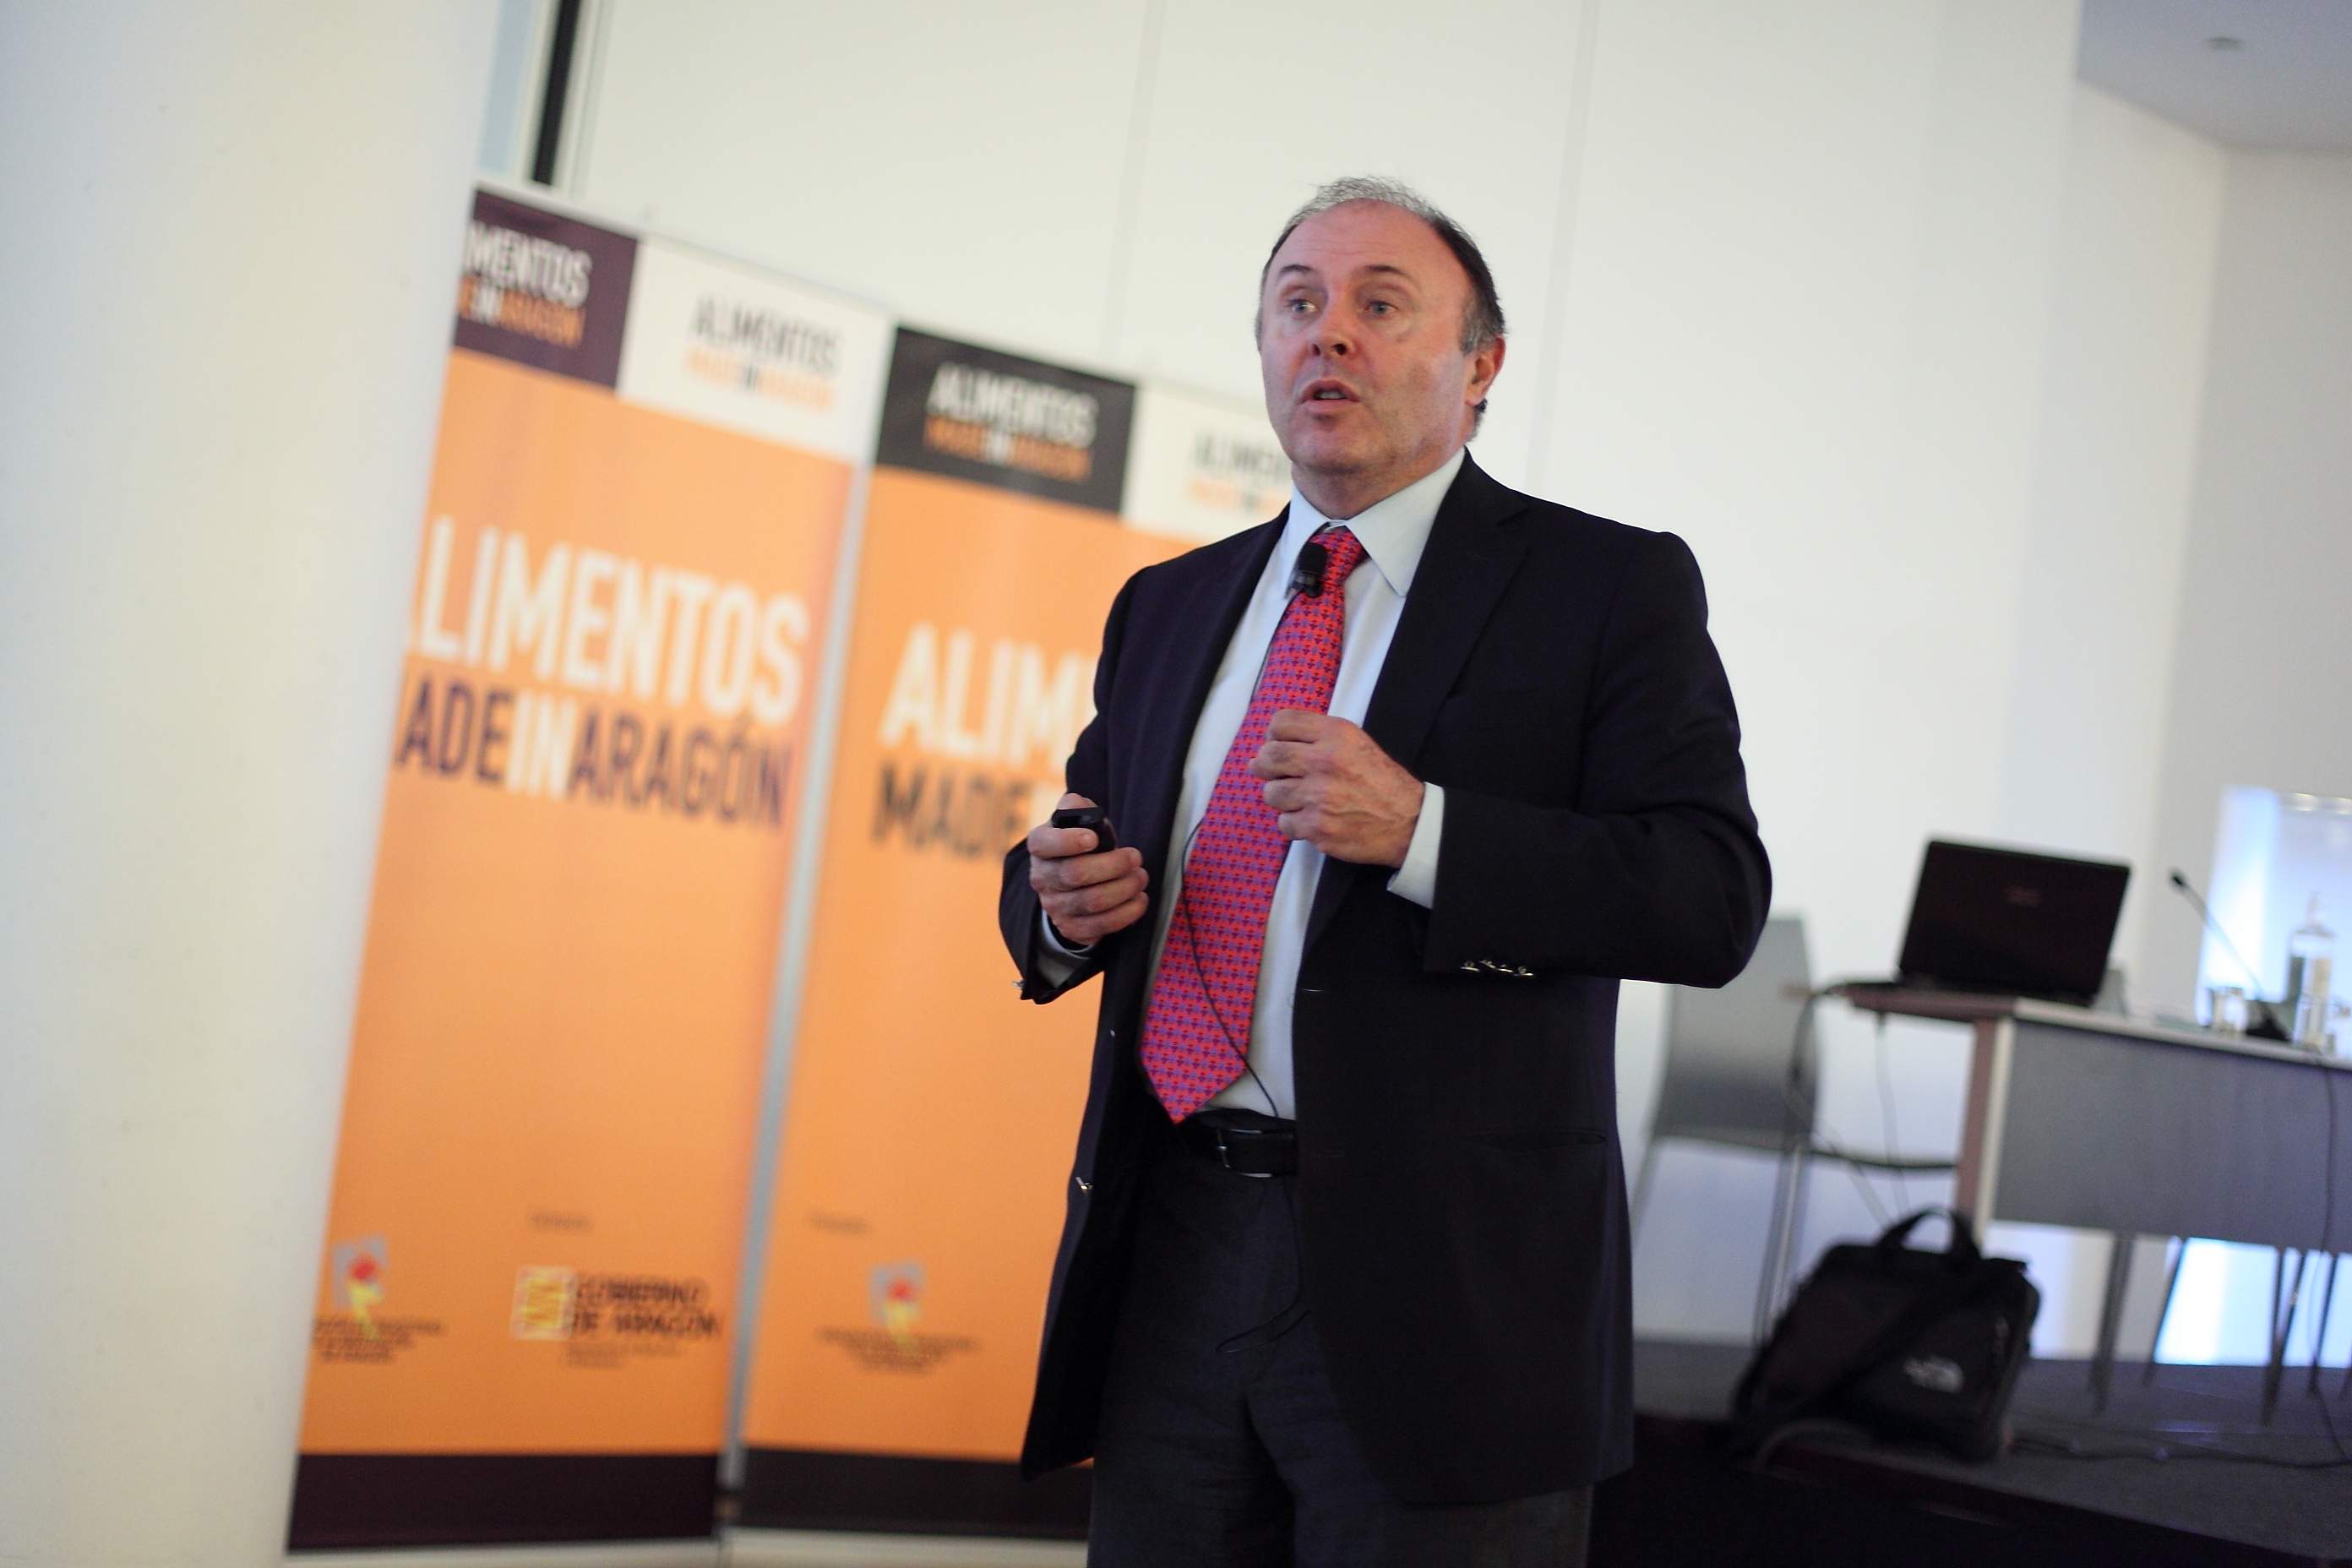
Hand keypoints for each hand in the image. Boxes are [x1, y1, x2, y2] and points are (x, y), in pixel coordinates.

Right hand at [1027, 793, 1148, 944]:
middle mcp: (1041, 878)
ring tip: (1140, 877)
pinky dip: (1126, 913)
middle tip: (1136, 857)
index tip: (1094, 839)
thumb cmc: (1081, 844)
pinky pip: (1101, 925)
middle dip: (1113, 865)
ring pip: (1092, 901)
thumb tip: (1078, 806)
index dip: (1068, 842)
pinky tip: (1139, 900)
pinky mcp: (1071, 928)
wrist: (1073, 882)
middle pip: (1075, 874)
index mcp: (1040, 846)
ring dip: (1124, 888)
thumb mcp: (1076, 820)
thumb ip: (1076, 807)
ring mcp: (1054, 906)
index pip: (1044, 844)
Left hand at [1249, 710, 1423, 866]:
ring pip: (1272, 793)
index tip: (1276, 745)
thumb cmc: (1380, 780)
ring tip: (1298, 799)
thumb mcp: (1356, 742)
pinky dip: (1293, 823)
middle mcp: (1324, 761)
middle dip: (1263, 766)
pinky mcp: (1317, 827)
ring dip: (1280, 797)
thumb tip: (1270, 744)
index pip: (1281, 722)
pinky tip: (1309, 820)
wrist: (1408, 821)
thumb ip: (1318, 737)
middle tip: (1269, 773)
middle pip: (1269, 757)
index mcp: (1335, 735)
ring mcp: (1318, 796)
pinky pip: (1284, 823)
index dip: (1273, 735)